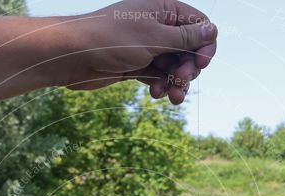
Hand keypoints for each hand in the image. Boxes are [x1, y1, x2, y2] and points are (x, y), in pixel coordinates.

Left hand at [63, 0, 217, 104]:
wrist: (73, 55)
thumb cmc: (112, 39)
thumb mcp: (155, 37)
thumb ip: (185, 37)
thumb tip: (212, 31)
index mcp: (165, 9)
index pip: (199, 25)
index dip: (204, 46)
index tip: (200, 65)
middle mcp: (158, 25)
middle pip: (188, 49)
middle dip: (188, 68)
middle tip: (180, 81)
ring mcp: (147, 45)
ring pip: (173, 65)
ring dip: (176, 82)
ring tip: (172, 97)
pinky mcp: (136, 64)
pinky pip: (158, 75)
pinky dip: (161, 85)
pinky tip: (156, 94)